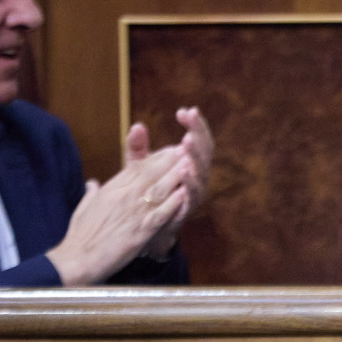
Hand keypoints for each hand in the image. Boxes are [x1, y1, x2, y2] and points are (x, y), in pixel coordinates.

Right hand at [45, 146, 190, 285]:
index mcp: (111, 189)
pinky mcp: (139, 232)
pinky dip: (172, 204)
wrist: (77, 259)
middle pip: (150, 174)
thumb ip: (91, 193)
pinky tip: (184, 195)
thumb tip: (92, 183)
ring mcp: (132, 213)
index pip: (137, 168)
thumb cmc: (79, 236)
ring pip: (157, 190)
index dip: (156, 157)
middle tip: (187, 148)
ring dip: (175, 177)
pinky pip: (159, 215)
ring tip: (190, 163)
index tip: (170, 149)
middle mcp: (123, 197)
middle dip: (170, 160)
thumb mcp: (84, 208)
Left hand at [126, 108, 212, 259]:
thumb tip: (137, 125)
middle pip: (204, 151)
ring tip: (187, 142)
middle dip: (198, 135)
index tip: (184, 110)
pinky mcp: (186, 210)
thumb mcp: (141, 169)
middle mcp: (197, 177)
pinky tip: (184, 170)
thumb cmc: (149, 196)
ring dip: (195, 157)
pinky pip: (192, 196)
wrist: (148, 230)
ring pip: (201, 173)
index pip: (197, 138)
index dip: (194, 124)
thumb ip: (138, 149)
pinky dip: (189, 184)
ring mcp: (194, 194)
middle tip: (191, 119)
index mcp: (189, 163)